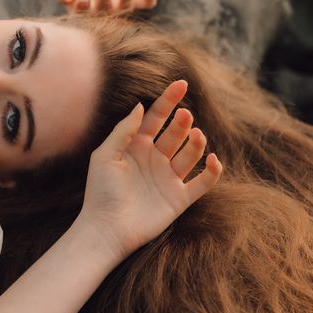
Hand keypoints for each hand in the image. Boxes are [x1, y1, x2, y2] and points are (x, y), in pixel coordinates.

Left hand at [79, 80, 221, 260]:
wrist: (106, 230)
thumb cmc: (100, 192)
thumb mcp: (105, 155)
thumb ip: (124, 130)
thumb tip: (140, 105)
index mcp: (137, 146)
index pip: (156, 118)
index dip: (168, 100)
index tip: (181, 83)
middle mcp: (154, 160)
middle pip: (176, 133)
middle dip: (182, 122)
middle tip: (184, 117)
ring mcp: (168, 179)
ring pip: (191, 153)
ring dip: (196, 142)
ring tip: (195, 136)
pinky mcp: (179, 199)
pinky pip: (203, 182)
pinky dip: (212, 171)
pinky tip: (212, 159)